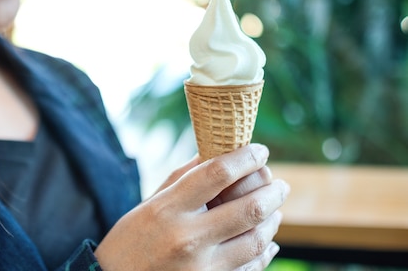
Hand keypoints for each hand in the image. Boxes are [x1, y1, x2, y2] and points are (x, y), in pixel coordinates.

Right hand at [94, 144, 289, 270]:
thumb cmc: (131, 239)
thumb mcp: (149, 203)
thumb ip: (183, 178)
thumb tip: (216, 152)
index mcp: (168, 208)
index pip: (218, 173)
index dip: (247, 157)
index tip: (260, 151)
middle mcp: (186, 238)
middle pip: (248, 207)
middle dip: (273, 191)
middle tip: (280, 184)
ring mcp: (201, 268)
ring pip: (256, 240)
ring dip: (273, 220)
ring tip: (274, 209)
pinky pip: (251, 267)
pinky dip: (264, 251)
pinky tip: (267, 240)